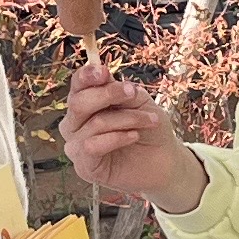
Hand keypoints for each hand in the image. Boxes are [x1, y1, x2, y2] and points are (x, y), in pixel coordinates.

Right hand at [64, 67, 204, 214]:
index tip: (103, 72)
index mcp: (85, 103)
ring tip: (149, 120)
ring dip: (127, 119)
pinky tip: (133, 136)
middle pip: (78, 103)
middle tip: (133, 93)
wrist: (163, 161)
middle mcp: (75, 123)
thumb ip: (119, 89)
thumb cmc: (148, 128)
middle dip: (108, 94)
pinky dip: (117, 138)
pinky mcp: (84, 166)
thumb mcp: (138, 102)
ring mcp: (77, 145)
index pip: (77, 85)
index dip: (86, 76)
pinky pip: (92, 146)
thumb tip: (103, 75)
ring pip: (94, 123)